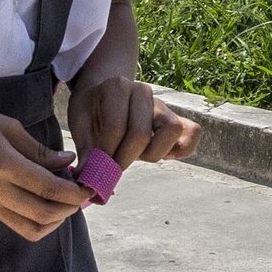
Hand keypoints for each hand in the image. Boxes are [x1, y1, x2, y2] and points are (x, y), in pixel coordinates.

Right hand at [0, 100, 93, 239]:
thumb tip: (69, 161)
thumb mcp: (8, 127)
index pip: (49, 189)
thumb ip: (39, 150)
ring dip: (54, 220)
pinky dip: (36, 219)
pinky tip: (43, 201)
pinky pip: (16, 223)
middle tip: (81, 196)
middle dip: (70, 209)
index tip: (89, 187)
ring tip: (64, 202)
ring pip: (30, 228)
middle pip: (43, 214)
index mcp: (3, 165)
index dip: (74, 192)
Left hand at [66, 76, 201, 172]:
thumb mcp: (79, 124)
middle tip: (112, 167)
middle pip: (141, 134)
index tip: (96, 168)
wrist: (103, 94)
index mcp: (117, 87)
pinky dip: (180, 150)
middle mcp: (143, 92)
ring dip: (152, 153)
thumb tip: (90, 184)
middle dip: (124, 159)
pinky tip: (160, 154)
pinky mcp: (176, 118)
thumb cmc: (92, 110)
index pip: (115, 129)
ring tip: (135, 156)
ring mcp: (162, 104)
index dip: (105, 155)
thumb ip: (86, 151)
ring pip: (171, 131)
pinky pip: (191, 133)